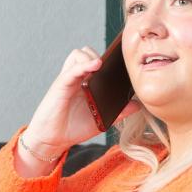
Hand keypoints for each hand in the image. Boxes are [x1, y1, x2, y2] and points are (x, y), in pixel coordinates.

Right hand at [23, 47, 140, 155]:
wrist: (53, 140)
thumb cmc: (74, 128)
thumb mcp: (102, 119)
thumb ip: (119, 112)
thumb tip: (138, 105)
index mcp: (86, 82)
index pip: (97, 60)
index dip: (109, 57)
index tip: (123, 60)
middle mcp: (76, 77)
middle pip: (87, 52)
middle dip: (102, 55)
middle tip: (113, 67)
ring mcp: (68, 80)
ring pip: (78, 54)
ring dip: (91, 56)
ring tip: (102, 66)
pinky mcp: (60, 85)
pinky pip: (72, 69)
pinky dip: (84, 64)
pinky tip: (96, 65)